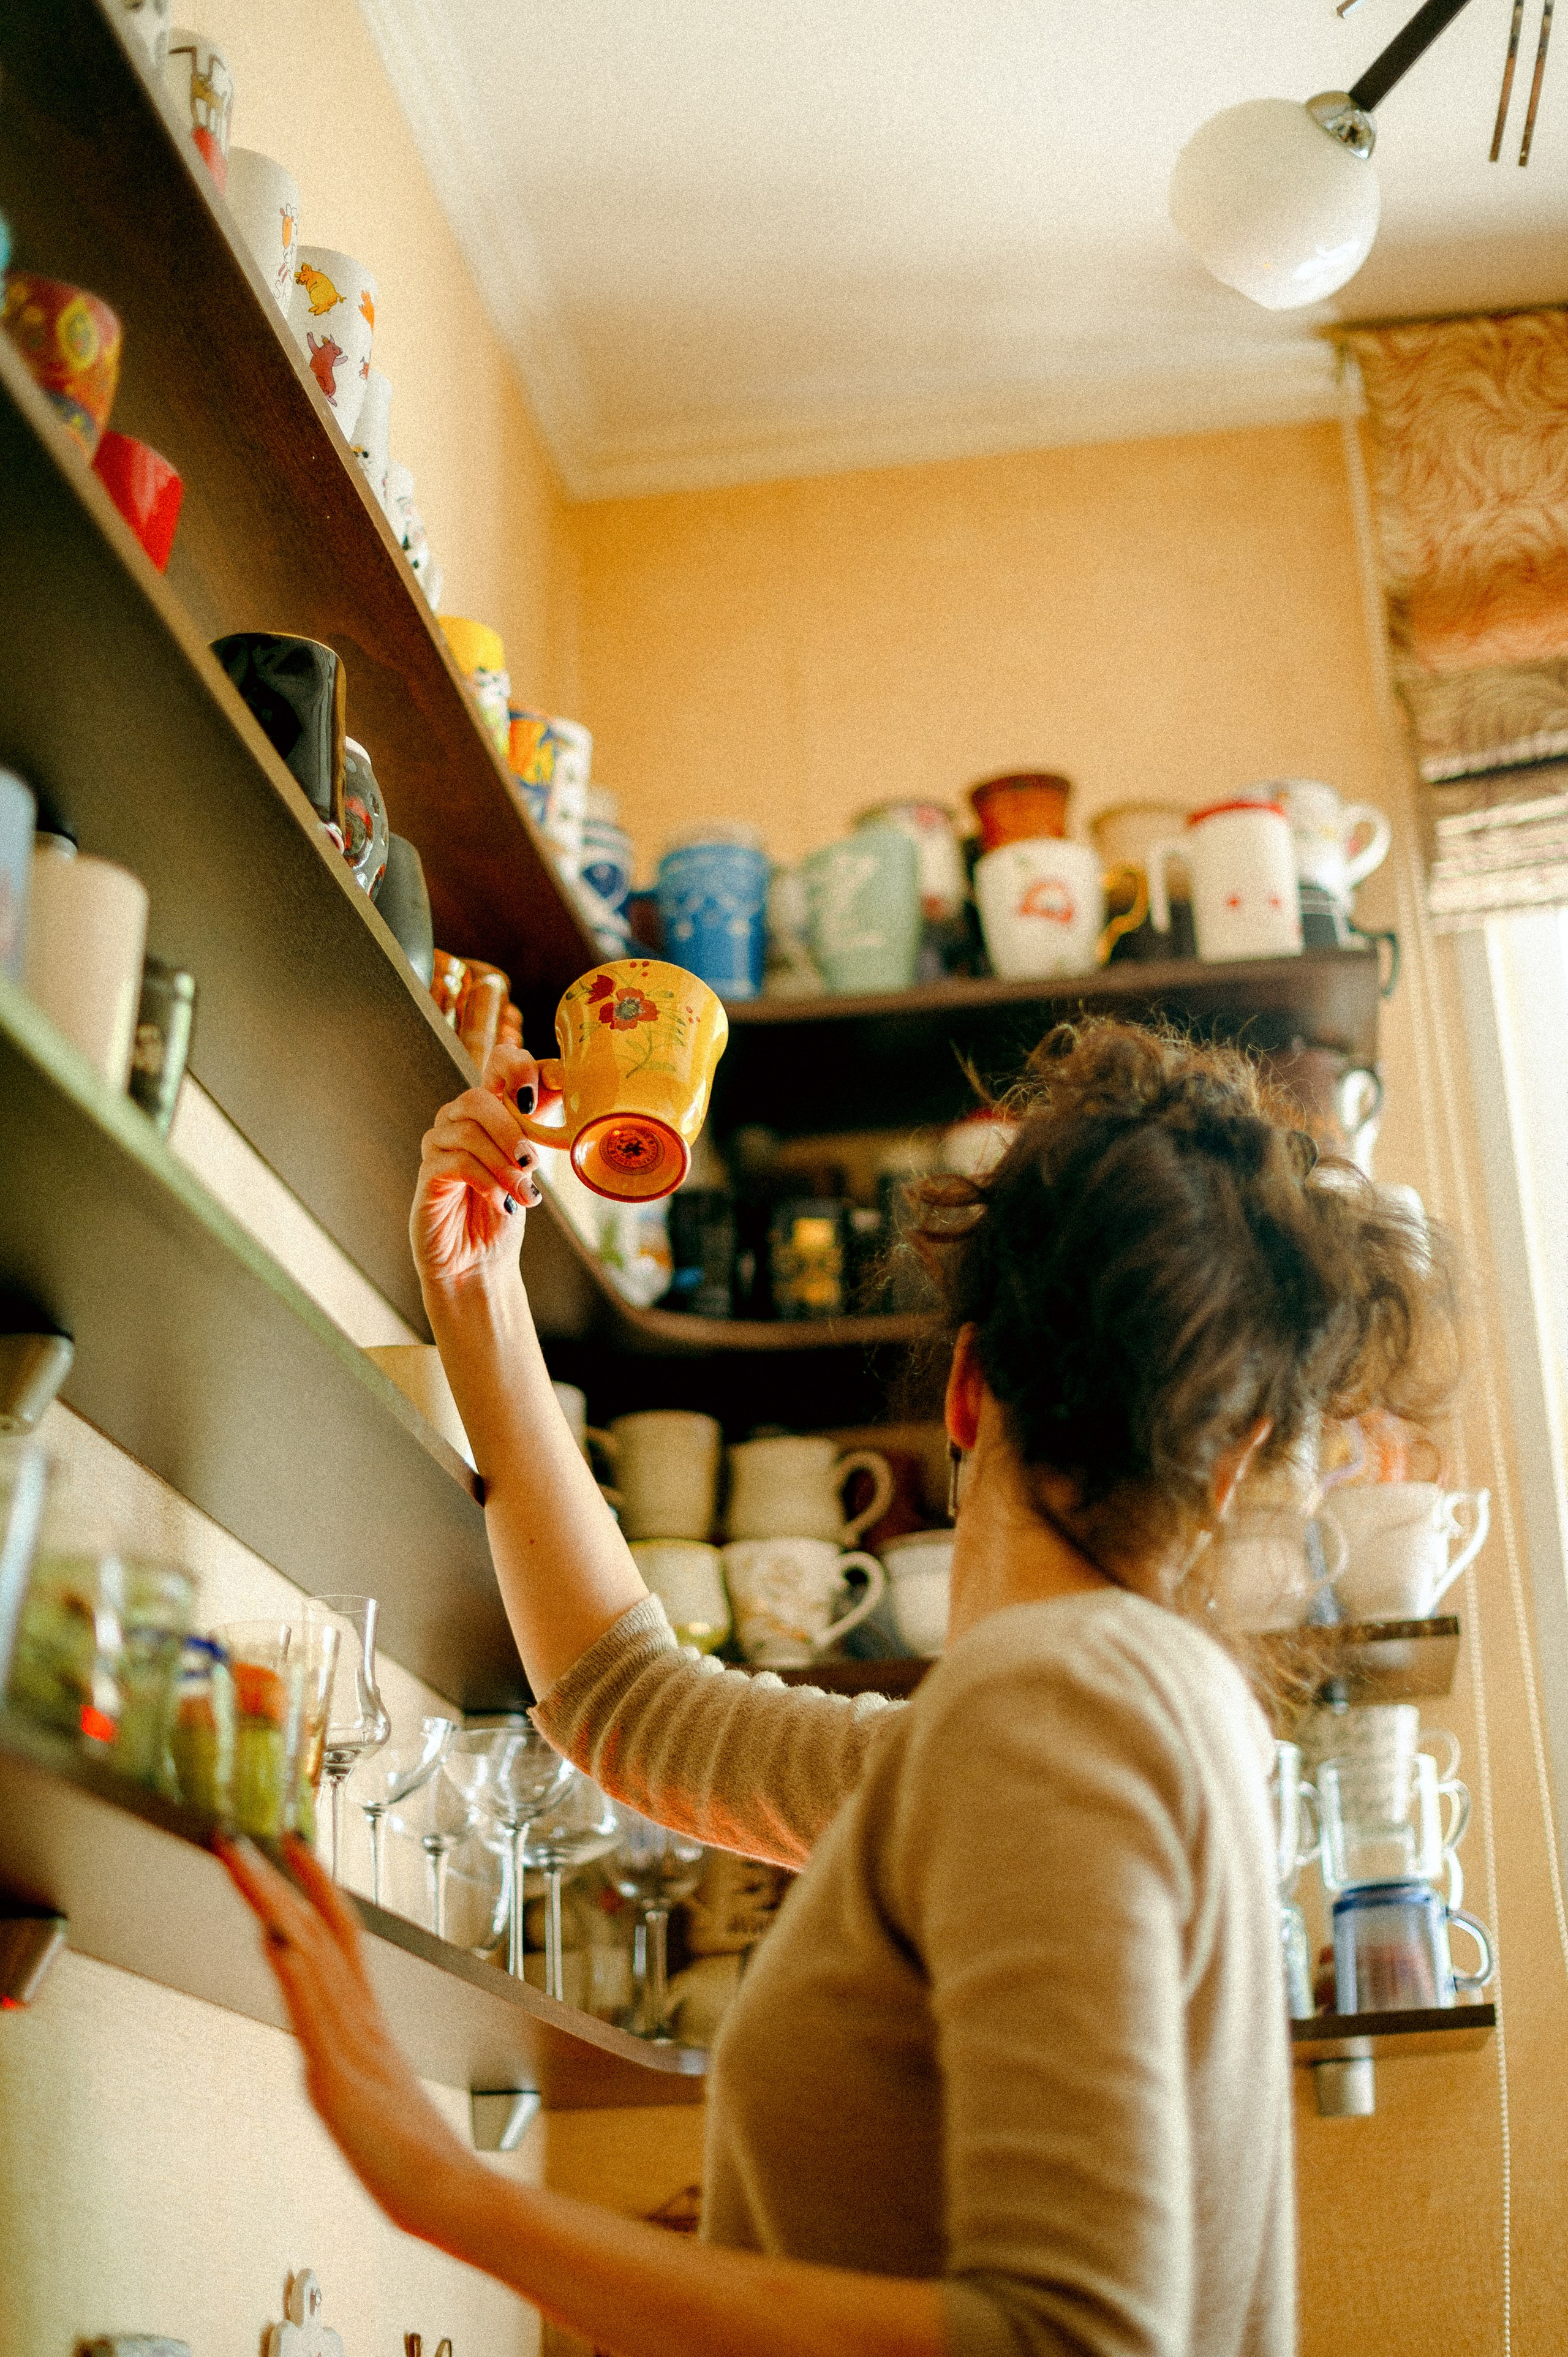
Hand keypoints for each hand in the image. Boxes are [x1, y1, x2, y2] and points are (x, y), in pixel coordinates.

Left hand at [218, 1834, 482, 2241]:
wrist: (449, 2190)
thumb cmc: (411, 2150)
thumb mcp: (372, 2089)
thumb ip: (350, 2052)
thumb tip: (323, 2025)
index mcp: (368, 2019)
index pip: (341, 1933)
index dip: (316, 1884)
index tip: (293, 1840)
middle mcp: (359, 2018)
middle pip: (318, 1930)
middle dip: (277, 1879)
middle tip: (244, 1832)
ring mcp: (349, 2044)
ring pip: (309, 1955)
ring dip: (272, 1905)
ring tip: (244, 1862)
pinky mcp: (338, 2079)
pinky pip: (314, 2015)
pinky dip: (294, 1971)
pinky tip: (274, 1940)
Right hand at [412, 1043, 561, 1290]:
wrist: (480, 1262)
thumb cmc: (506, 1210)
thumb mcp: (530, 1165)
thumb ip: (539, 1128)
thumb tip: (564, 1085)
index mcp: (490, 1110)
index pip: (498, 1062)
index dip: (518, 1067)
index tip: (537, 1100)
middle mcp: (459, 1120)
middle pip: (476, 1097)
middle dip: (511, 1130)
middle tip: (531, 1163)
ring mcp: (438, 1145)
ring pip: (466, 1131)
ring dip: (503, 1165)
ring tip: (524, 1195)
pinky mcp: (428, 1174)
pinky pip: (456, 1163)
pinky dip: (486, 1182)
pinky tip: (502, 1203)